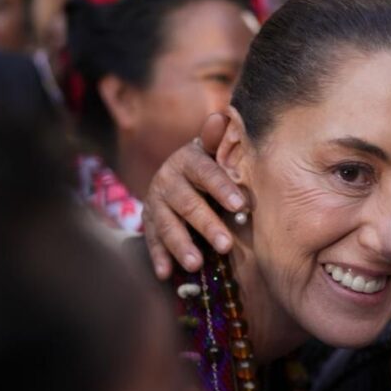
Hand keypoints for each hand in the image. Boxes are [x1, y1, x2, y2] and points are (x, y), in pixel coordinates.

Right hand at [142, 111, 242, 278]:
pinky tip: (165, 274)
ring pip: (167, 225)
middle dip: (207, 225)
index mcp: (189, 160)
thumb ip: (219, 141)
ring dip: (181, 245)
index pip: (207, 173)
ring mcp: (155, 203)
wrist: (178, 176)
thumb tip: (223, 116)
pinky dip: (158, 258)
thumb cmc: (208, 167)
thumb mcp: (214, 152)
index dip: (223, 188)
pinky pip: (151, 242)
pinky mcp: (148, 224)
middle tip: (226, 245)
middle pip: (188, 204)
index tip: (242, 206)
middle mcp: (168, 179)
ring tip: (196, 264)